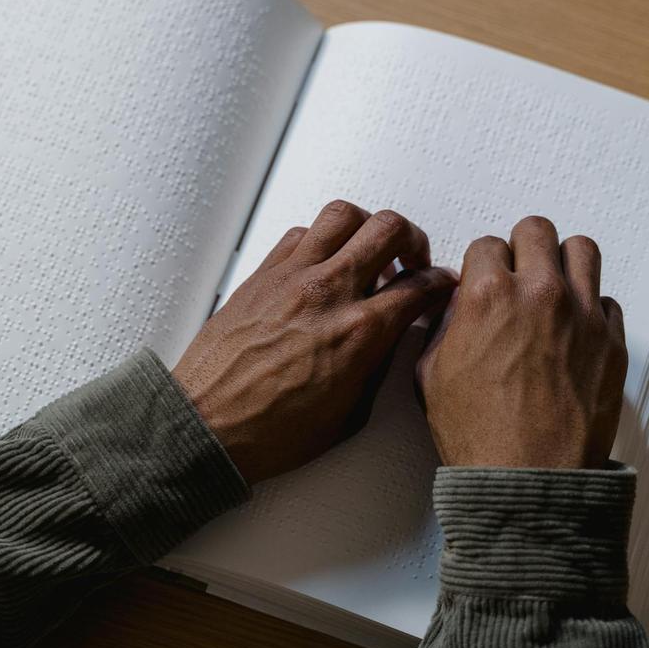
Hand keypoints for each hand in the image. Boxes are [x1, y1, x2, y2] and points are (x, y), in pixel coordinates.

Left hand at [173, 200, 456, 484]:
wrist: (207, 427)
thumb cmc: (269, 432)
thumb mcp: (349, 414)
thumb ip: (377, 366)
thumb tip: (391, 339)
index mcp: (359, 333)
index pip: (420, 285)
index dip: (441, 282)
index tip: (442, 285)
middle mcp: (328, 293)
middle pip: (389, 229)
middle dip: (412, 240)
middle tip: (410, 261)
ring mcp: (292, 277)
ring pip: (344, 215)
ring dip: (366, 227)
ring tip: (368, 251)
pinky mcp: (262, 274)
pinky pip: (301, 232)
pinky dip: (322, 239)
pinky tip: (324, 264)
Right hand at [415, 217, 627, 469]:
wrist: (528, 479)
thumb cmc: (479, 436)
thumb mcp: (431, 373)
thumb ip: (444, 327)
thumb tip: (455, 310)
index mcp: (489, 297)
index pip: (487, 245)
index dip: (481, 265)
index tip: (484, 281)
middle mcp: (540, 294)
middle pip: (537, 230)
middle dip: (522, 248)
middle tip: (518, 271)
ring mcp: (583, 316)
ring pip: (582, 250)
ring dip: (563, 262)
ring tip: (554, 286)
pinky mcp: (612, 342)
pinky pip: (607, 301)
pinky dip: (591, 309)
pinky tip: (574, 331)